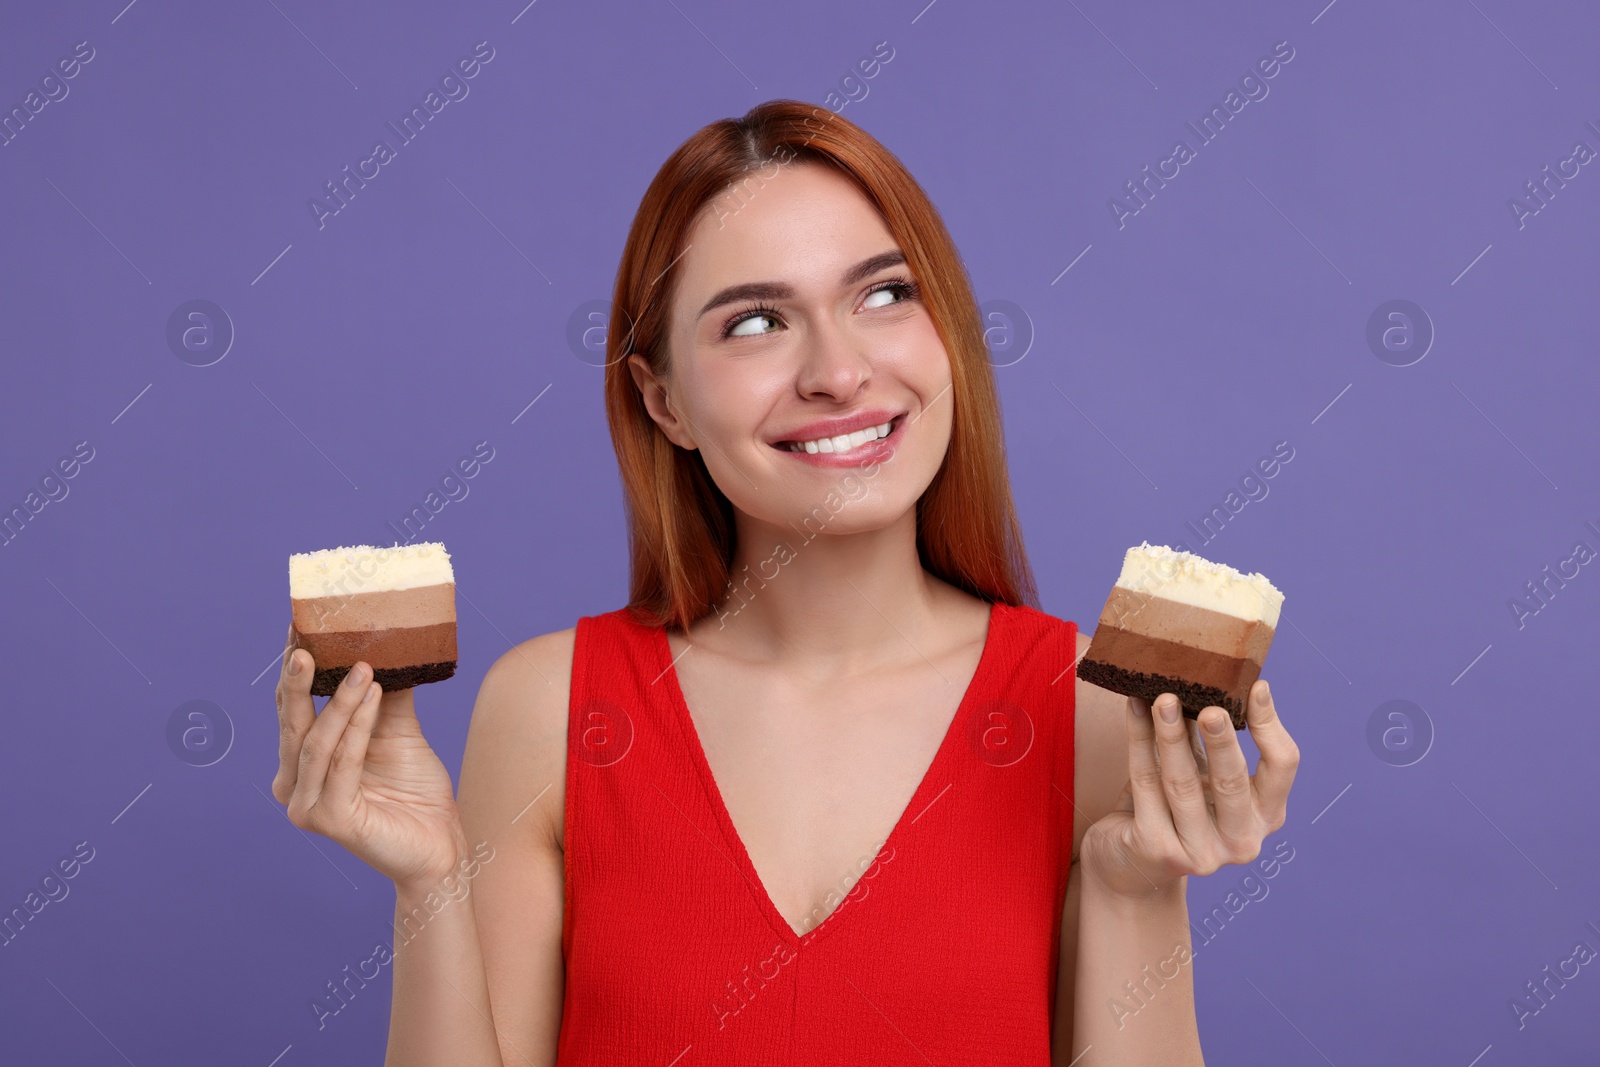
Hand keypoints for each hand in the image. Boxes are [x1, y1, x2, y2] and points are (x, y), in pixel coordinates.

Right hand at [272, 623, 469, 890]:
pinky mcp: (331, 820)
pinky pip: (343, 762)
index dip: (293, 672)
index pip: (291, 711)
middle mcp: (293, 785)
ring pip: (318, 742)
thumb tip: (386, 643)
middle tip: (305, 642)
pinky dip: (358, 727)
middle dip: (298, 681)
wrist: (440, 844)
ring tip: (362, 666)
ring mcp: (307, 807)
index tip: (298, 629)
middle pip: (292, 724)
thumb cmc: (414, 790)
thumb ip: (383, 695)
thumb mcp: (396, 731)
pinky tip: (373, 695)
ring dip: (339, 701)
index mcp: (300, 764)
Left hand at [1080, 679, 1298, 900]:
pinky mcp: (1157, 850)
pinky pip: (1146, 785)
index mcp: (1266, 815)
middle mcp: (1242, 841)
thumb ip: (1211, 742)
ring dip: (1170, 735)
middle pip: (1233, 781)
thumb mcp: (1203, 777)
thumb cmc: (1173, 809)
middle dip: (1220, 740)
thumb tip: (1210, 676)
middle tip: (1211, 707)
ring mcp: (1200, 852)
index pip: (1283, 766)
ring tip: (1161, 698)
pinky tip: (1134, 711)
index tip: (1256, 687)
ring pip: (1182, 783)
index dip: (1269, 725)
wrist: (1130, 867)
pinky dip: (1139, 743)